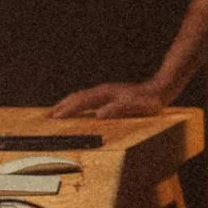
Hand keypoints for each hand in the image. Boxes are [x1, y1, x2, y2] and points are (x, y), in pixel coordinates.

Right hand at [49, 80, 165, 119]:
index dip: (66, 110)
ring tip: (56, 112)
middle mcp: (102, 91)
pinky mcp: (109, 96)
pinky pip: (87, 100)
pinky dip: (77, 104)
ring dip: (67, 104)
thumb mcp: (135, 107)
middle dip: (61, 107)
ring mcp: (105, 92)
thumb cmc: (149, 101)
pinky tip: (78, 109)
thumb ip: (117, 110)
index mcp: (105, 94)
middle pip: (76, 98)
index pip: (81, 102)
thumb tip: (99, 115)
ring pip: (81, 97)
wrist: (160, 89)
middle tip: (47, 116)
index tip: (53, 118)